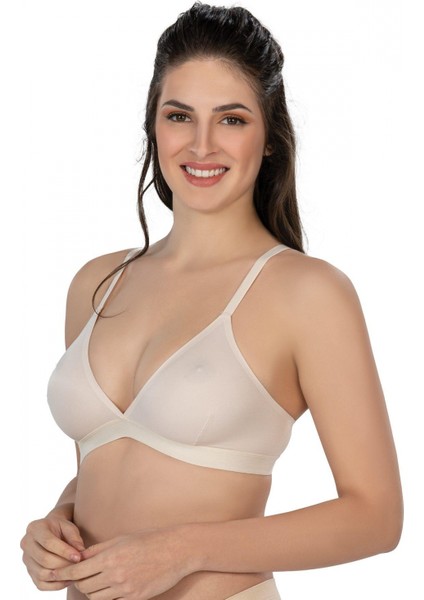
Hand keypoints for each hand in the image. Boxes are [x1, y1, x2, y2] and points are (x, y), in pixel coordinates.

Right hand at [21, 513, 84, 590]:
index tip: (78, 557)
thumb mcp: (69, 526)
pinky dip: (56, 585)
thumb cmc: (61, 528)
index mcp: (35, 528)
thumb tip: (81, 552)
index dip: (64, 551)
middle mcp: (27, 544)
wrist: (51, 531)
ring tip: (75, 573)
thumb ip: (74, 537)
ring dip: (60, 575)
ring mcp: (26, 559)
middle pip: (44, 559)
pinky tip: (68, 579)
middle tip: (78, 566)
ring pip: (42, 573)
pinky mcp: (30, 572)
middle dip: (64, 564)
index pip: (48, 542)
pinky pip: (41, 584)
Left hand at [52, 526, 194, 599]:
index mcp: (110, 557)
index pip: (78, 570)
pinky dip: (107, 596)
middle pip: (83, 586)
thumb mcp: (122, 538)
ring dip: (91, 590)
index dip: (64, 573)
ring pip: (95, 597)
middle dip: (77, 581)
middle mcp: (115, 575)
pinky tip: (110, 587)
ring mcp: (125, 589)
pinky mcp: (135, 598)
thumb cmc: (149, 539)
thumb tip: (79, 557)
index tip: (54, 572)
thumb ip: (99, 549)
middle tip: (78, 575)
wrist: (177, 550)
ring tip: (95, 580)